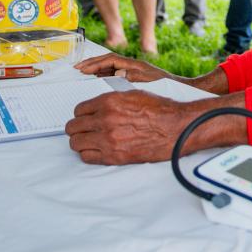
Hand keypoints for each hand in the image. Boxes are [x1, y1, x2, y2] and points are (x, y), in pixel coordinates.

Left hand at [66, 90, 189, 163]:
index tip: (85, 118)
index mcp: (109, 102)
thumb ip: (111, 100)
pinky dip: (88, 154)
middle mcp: (105, 119)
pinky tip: (97, 150)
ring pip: (76, 143)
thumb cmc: (161, 111)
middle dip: (77, 128)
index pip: (79, 110)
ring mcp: (108, 139)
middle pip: (73, 127)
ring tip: (89, 141)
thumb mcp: (133, 95)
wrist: (177, 128)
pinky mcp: (114, 156)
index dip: (82, 114)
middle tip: (84, 130)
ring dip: (80, 142)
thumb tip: (98, 106)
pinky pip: (87, 157)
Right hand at [74, 52, 176, 81]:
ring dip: (96, 67)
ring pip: (110, 65)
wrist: (178, 87)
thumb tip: (117, 72)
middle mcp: (131, 65)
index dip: (95, 63)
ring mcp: (132, 69)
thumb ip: (132, 76)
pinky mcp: (133, 75)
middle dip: (92, 63)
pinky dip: (104, 73)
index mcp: (133, 64)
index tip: (82, 68)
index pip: (109, 60)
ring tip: (83, 71)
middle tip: (77, 68)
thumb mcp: (148, 81)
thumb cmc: (165, 86)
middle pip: (107, 60)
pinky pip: (114, 71)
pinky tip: (97, 77)